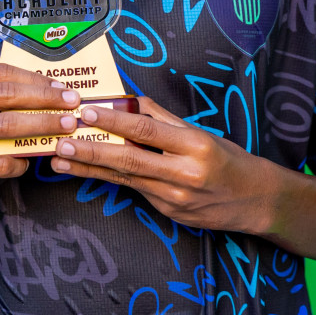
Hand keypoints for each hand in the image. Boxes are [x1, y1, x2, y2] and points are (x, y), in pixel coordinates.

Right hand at [0, 12, 80, 203]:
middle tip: (73, 104)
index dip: (35, 79)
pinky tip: (29, 159)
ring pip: (8, 126)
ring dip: (43, 126)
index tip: (61, 86)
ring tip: (66, 128)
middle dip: (46, 100)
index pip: (0, 73)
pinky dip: (19, 161)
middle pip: (7, 96)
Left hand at [49, 96, 280, 233]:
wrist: (255, 201)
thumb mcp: (202, 133)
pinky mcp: (169, 213)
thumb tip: (131, 101)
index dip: (115, 121)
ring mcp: (175, 198)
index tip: (87, 112)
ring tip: (60, 160)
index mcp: (195, 146)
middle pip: (131, 159)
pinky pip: (134, 191)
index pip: (147, 130)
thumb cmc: (228, 160)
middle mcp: (185, 174)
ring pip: (125, 179)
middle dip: (92, 150)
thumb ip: (165, 119)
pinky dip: (108, 180)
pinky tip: (85, 172)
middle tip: (62, 140)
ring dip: (89, 169)